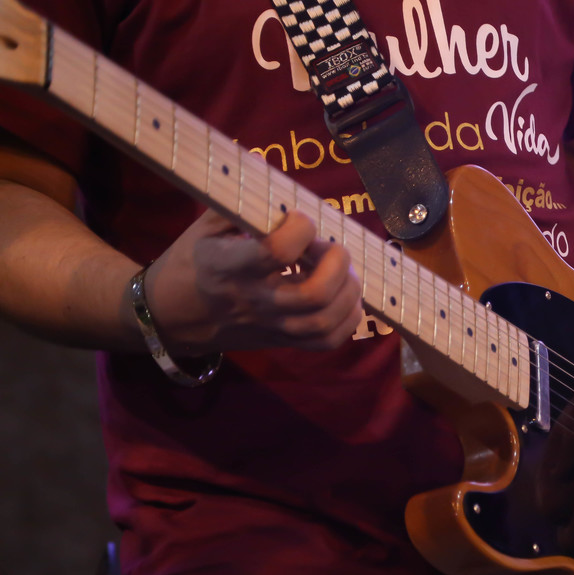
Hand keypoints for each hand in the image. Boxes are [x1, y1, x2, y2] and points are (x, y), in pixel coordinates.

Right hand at [142, 209, 362, 353]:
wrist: (169, 315)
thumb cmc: (192, 262)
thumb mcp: (205, 226)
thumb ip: (241, 204)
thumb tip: (273, 177)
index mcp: (228, 265)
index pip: (276, 252)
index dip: (300, 229)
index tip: (299, 218)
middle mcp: (253, 300)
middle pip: (312, 295)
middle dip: (337, 264)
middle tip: (331, 248)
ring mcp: (269, 325)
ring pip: (323, 322)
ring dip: (348, 293)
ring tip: (343, 272)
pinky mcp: (281, 341)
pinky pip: (326, 342)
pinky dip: (347, 320)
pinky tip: (343, 297)